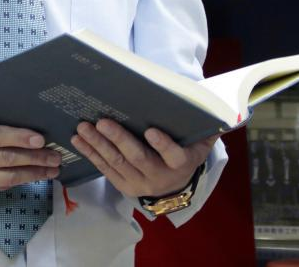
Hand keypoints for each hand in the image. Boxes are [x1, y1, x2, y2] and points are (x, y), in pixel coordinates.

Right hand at [0, 115, 61, 202]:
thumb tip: (8, 110)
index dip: (20, 137)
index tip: (40, 138)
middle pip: (7, 159)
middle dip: (35, 157)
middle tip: (55, 155)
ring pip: (7, 177)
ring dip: (32, 173)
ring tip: (51, 169)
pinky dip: (16, 182)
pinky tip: (31, 177)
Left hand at [71, 119, 215, 198]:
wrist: (175, 188)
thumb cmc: (185, 154)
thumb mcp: (199, 144)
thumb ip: (207, 128)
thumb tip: (220, 110)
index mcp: (180, 164)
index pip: (173, 155)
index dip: (163, 145)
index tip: (151, 130)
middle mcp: (159, 177)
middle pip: (137, 158)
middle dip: (118, 140)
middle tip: (102, 121)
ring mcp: (139, 184)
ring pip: (117, 164)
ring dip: (98, 145)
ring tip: (83, 128)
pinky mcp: (123, 186)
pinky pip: (105, 170)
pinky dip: (91, 154)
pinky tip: (78, 140)